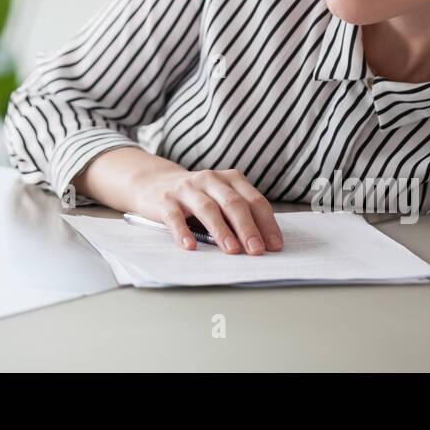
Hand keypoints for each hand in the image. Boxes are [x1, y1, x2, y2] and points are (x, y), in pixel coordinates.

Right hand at [131, 166, 281, 253]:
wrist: (154, 182)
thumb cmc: (197, 196)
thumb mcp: (220, 198)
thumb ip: (238, 215)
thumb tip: (261, 244)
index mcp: (231, 179)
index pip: (254, 200)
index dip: (267, 224)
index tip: (275, 246)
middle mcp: (210, 179)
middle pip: (233, 203)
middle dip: (248, 228)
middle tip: (257, 250)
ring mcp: (187, 188)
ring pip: (208, 208)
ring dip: (222, 231)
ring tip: (232, 251)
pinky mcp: (165, 200)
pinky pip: (175, 217)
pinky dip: (183, 232)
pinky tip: (191, 246)